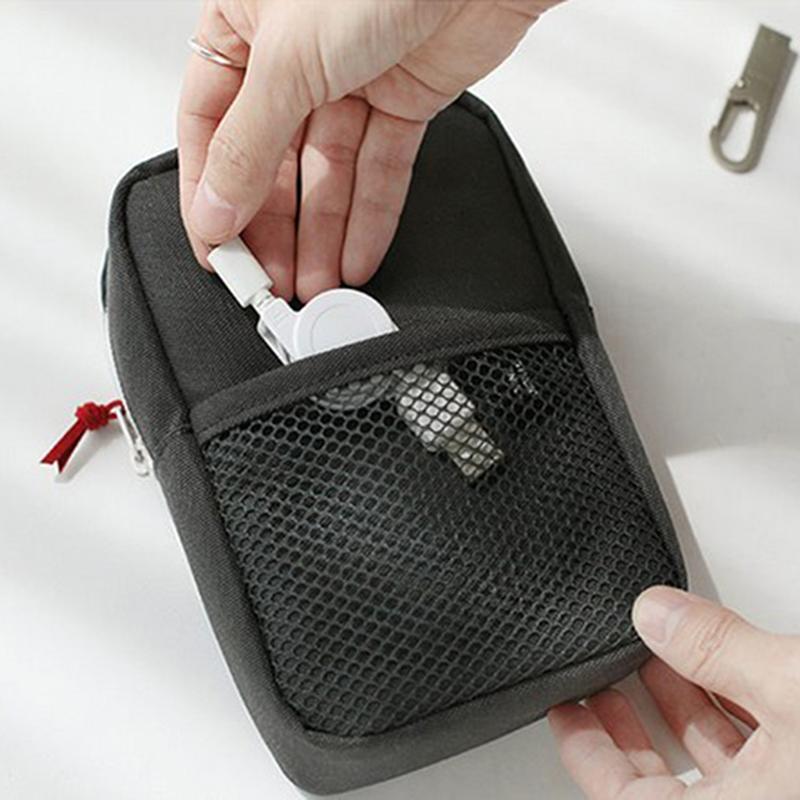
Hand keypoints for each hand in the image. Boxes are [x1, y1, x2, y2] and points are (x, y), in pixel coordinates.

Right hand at [178, 0, 558, 300]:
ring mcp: (352, 77)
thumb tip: (215, 207)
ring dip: (323, 233)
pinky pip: (381, 167)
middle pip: (272, 160)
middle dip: (274, 227)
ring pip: (329, 172)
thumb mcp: (287, 60)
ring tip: (317, 283)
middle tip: (272, 279)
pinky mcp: (405, 97)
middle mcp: (295, 57)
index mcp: (243, 27)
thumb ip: (248, 144)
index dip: (210, 195)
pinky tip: (357, 253)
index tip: (219, 250)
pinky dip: (372, 213)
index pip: (209, 127)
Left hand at [548, 586, 799, 798]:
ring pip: (720, 765)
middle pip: (668, 782)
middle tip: (606, 680)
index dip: (587, 751)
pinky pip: (762, 753)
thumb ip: (717, 648)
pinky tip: (728, 666)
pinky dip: (737, 710)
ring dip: (690, 706)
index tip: (565, 711)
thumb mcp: (791, 687)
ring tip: (663, 657)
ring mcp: (790, 796)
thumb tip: (658, 615)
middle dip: (633, 722)